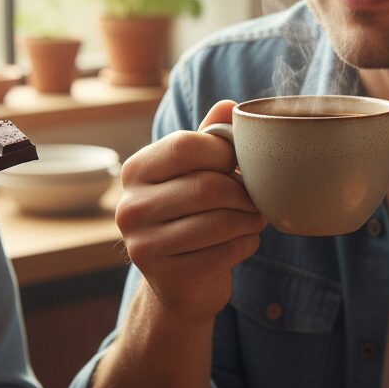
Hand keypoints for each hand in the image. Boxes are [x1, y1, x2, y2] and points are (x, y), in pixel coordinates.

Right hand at [115, 100, 266, 321]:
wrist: (181, 282)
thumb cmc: (192, 215)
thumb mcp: (194, 173)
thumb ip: (209, 138)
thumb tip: (228, 105)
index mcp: (135, 171)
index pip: (185, 146)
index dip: (224, 152)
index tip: (240, 164)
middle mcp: (130, 207)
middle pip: (206, 187)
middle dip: (244, 192)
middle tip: (258, 198)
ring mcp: (143, 246)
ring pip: (219, 221)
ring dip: (251, 219)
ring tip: (256, 218)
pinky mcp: (167, 277)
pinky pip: (225, 252)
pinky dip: (246, 244)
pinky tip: (245, 241)